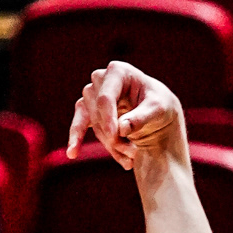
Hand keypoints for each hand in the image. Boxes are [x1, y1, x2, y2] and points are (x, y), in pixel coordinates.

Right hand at [68, 61, 187, 172]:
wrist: (158, 113)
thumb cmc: (160, 106)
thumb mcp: (158, 110)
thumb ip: (141, 118)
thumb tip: (121, 129)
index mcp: (118, 71)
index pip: (106, 98)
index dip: (108, 119)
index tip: (115, 137)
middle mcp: (101, 79)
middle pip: (98, 113)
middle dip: (114, 137)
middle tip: (134, 155)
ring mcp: (93, 93)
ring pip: (93, 124)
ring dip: (110, 145)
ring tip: (130, 161)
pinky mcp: (89, 109)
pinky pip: (79, 124)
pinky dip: (76, 139)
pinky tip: (72, 153)